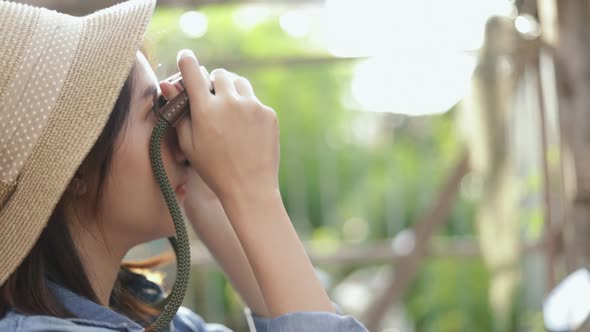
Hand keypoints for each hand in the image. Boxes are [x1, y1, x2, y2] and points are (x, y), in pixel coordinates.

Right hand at [160, 76, 269, 315]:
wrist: (250, 189)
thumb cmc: (214, 170)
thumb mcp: (189, 145)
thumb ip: (179, 113)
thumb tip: (168, 85)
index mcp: (205, 109)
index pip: (193, 71)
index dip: (187, 61)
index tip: (186, 57)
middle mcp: (230, 102)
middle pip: (220, 74)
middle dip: (214, 83)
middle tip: (212, 99)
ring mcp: (252, 106)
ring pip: (240, 83)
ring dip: (232, 91)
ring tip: (229, 112)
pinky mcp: (269, 114)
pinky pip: (255, 101)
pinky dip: (248, 109)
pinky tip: (245, 130)